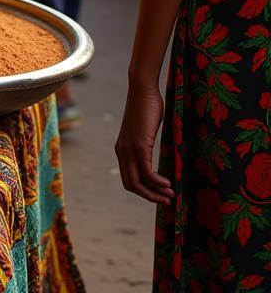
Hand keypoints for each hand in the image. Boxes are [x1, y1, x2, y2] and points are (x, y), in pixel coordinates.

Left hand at [114, 84, 173, 203]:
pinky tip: (168, 183)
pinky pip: (146, 171)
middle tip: (166, 201)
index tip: (159, 195)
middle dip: (149, 196)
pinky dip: (157, 182)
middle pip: (131, 184)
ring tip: (170, 195)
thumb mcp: (145, 131)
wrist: (142, 91)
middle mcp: (121, 151)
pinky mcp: (138, 145)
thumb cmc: (147, 108)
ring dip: (155, 192)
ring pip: (138, 181)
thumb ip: (145, 144)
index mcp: (122, 149)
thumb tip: (154, 155)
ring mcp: (129, 149)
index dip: (143, 191)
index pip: (128, 179)